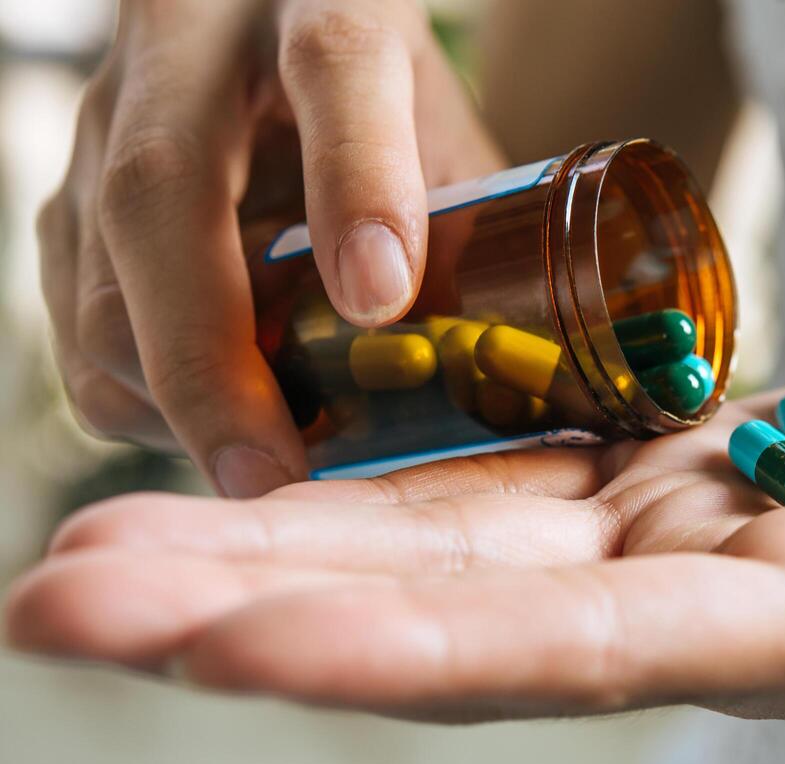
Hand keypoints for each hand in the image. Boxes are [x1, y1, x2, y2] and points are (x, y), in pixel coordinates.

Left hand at [5, 346, 784, 734]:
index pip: (602, 659)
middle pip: (470, 619)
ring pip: (460, 551)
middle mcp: (725, 610)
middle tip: (53, 596)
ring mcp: (696, 545)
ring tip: (94, 534)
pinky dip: (387, 480)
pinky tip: (269, 462)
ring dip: (278, 544)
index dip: (420, 648)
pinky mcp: (693, 479)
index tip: (229, 635)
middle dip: (264, 610)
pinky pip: (514, 482)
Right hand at [38, 0, 501, 496]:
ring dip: (176, 394)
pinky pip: (82, 321)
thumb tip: (491, 360)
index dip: (358, 180)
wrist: (258, 16)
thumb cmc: (379, 92)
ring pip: (98, 271)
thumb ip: (463, 215)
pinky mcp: (70, 193)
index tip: (379, 296)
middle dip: (209, 357)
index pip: (336, 62)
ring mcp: (103, 117)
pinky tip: (227, 420)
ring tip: (269, 460)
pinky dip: (151, 396)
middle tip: (273, 474)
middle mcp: (185, 44)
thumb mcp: (441, 123)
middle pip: (161, 190)